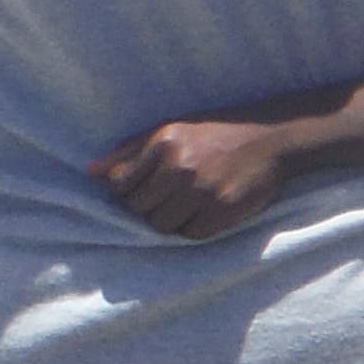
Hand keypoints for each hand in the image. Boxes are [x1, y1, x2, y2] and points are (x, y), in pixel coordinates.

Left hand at [93, 115, 296, 235]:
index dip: (128, 193)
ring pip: (162, 226)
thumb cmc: (216, 133)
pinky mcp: (224, 210)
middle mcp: (182, 166)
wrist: (272, 138)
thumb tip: (91, 173)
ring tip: (187, 204)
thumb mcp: (172, 129)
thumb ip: (130, 150)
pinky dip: (194, 227)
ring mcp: (204, 190)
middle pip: (140, 209)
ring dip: (170, 220)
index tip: (144, 190)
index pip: (121, 185)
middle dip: (149, 207)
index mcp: (165, 142)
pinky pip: (191, 234)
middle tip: (170, 197)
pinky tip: (206, 210)